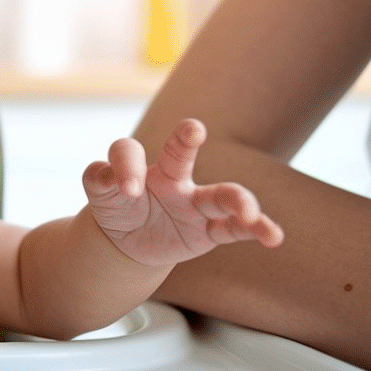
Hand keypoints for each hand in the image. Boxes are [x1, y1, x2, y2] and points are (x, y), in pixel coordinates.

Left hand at [82, 118, 283, 266]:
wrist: (128, 241)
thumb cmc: (117, 209)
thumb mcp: (101, 197)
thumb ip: (98, 182)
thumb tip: (100, 172)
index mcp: (140, 167)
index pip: (128, 152)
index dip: (126, 166)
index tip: (125, 191)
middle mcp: (173, 178)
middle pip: (180, 155)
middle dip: (185, 140)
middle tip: (192, 129)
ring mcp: (194, 203)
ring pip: (221, 195)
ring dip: (239, 201)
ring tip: (248, 211)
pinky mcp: (209, 229)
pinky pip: (235, 228)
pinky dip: (255, 230)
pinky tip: (273, 237)